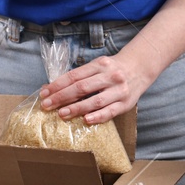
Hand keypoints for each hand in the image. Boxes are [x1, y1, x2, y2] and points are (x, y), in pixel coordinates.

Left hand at [40, 50, 157, 125]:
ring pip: (95, 101)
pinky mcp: (126, 103)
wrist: (140, 68)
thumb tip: (53, 87)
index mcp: (100, 64)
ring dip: (76, 108)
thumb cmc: (113, 69)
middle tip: (47, 105)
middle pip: (82, 88)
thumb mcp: (97, 66)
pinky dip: (98, 116)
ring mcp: (118, 90)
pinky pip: (110, 111)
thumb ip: (79, 76)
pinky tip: (86, 120)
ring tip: (62, 114)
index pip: (74, 76)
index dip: (57, 85)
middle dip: (62, 97)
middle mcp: (109, 76)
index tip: (44, 93)